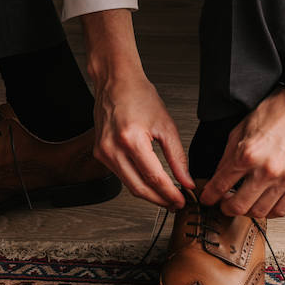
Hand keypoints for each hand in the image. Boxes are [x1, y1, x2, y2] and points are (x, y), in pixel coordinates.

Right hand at [92, 68, 193, 209]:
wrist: (116, 81)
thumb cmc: (138, 95)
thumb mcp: (165, 124)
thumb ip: (177, 156)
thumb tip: (185, 180)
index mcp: (131, 139)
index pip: (153, 178)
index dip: (169, 194)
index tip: (181, 200)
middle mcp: (112, 148)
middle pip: (139, 188)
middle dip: (159, 200)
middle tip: (175, 203)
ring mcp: (103, 152)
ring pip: (129, 185)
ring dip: (148, 193)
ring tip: (166, 194)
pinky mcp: (99, 153)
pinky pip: (121, 174)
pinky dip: (136, 180)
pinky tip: (149, 181)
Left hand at [199, 89, 284, 219]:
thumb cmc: (275, 112)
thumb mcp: (241, 129)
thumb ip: (228, 156)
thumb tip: (218, 176)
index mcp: (247, 154)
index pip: (220, 185)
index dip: (209, 196)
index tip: (207, 198)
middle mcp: (266, 169)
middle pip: (239, 206)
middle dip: (225, 208)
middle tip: (223, 204)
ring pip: (260, 212)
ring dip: (247, 212)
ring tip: (244, 203)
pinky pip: (282, 209)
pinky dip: (269, 211)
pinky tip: (263, 204)